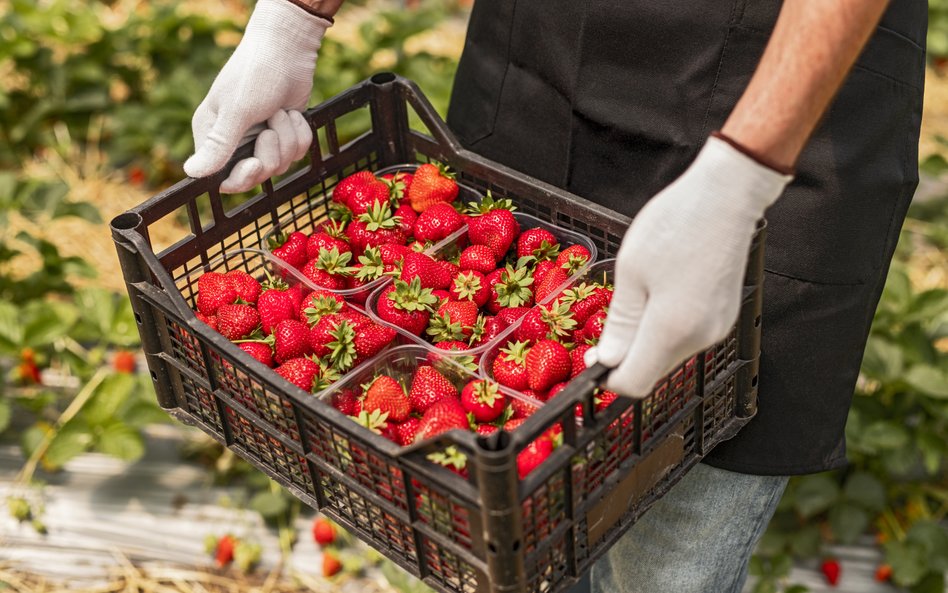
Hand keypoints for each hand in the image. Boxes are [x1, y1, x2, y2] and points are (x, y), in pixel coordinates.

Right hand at [184, 0, 329, 191]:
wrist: (287, 50)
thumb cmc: (256, 74)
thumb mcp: (237, 111)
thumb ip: (218, 145)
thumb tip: (192, 173)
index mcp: (213, 136)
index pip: (223, 178)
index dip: (242, 178)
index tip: (256, 164)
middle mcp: (235, 141)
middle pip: (257, 175)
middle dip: (271, 154)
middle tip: (271, 130)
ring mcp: (260, 138)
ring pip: (281, 164)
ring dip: (288, 138)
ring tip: (280, 111)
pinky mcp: (283, 134)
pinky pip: (297, 152)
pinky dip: (300, 133)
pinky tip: (292, 113)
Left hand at [586, 135, 791, 395]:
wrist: (728, 196)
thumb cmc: (676, 225)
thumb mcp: (631, 272)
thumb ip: (620, 324)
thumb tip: (607, 360)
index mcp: (671, 331)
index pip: (634, 383)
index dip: (608, 377)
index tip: (592, 357)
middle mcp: (699, 338)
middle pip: (652, 371)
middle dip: (625, 356)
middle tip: (608, 322)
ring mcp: (717, 329)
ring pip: (668, 354)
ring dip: (645, 339)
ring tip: (638, 296)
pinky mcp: (724, 317)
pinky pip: (686, 336)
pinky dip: (665, 327)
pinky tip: (660, 294)